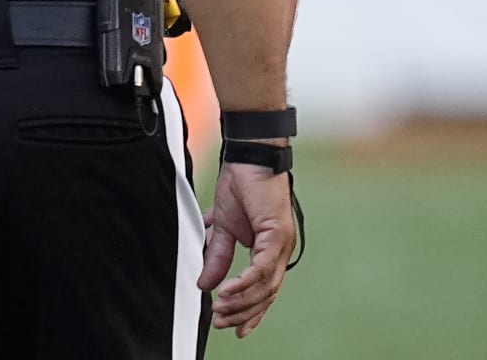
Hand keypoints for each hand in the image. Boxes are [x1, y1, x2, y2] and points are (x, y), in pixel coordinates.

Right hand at [200, 160, 296, 336]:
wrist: (247, 158)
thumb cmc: (239, 186)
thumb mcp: (222, 227)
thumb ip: (216, 255)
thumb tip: (204, 282)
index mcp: (269, 250)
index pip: (263, 289)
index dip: (251, 312)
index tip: (236, 329)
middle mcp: (280, 252)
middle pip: (266, 294)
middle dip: (244, 312)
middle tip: (223, 323)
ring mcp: (282, 244)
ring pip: (266, 285)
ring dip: (242, 300)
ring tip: (220, 308)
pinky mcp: (277, 235)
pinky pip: (262, 267)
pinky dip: (245, 282)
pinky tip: (228, 290)